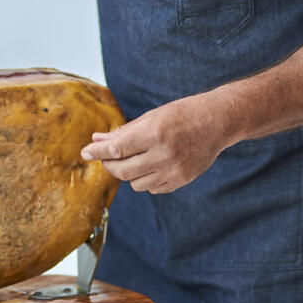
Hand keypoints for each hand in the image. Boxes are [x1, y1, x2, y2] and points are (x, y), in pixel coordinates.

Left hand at [80, 94, 225, 194]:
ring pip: (135, 183)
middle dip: (109, 164)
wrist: (217, 122)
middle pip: (122, 170)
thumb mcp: (151, 116)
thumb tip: (96, 140)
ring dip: (128, 172)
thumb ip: (124, 131)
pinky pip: (151, 188)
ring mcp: (173, 171)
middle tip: (106, 156)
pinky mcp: (180, 181)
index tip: (85, 152)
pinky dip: (145, 179)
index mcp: (154, 133)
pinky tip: (149, 166)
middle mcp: (164, 155)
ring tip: (134, 158)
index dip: (98, 152)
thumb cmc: (181, 114)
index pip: (117, 149)